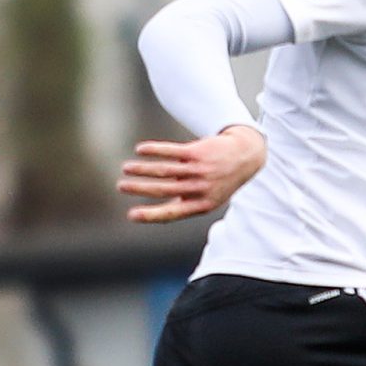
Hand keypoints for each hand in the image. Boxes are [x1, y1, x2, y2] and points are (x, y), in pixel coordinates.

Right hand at [118, 125, 266, 222]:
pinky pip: (171, 151)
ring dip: (142, 169)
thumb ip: (186, 203)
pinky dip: (153, 150)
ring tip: (126, 168)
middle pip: (163, 189)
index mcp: (202, 204)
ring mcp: (199, 169)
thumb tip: (157, 213)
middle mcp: (199, 188)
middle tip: (120, 186)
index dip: (151, 215)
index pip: (172, 212)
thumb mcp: (209, 197)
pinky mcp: (197, 152)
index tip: (131, 215)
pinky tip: (140, 150)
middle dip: (140, 188)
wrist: (245, 155)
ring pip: (165, 170)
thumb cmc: (221, 180)